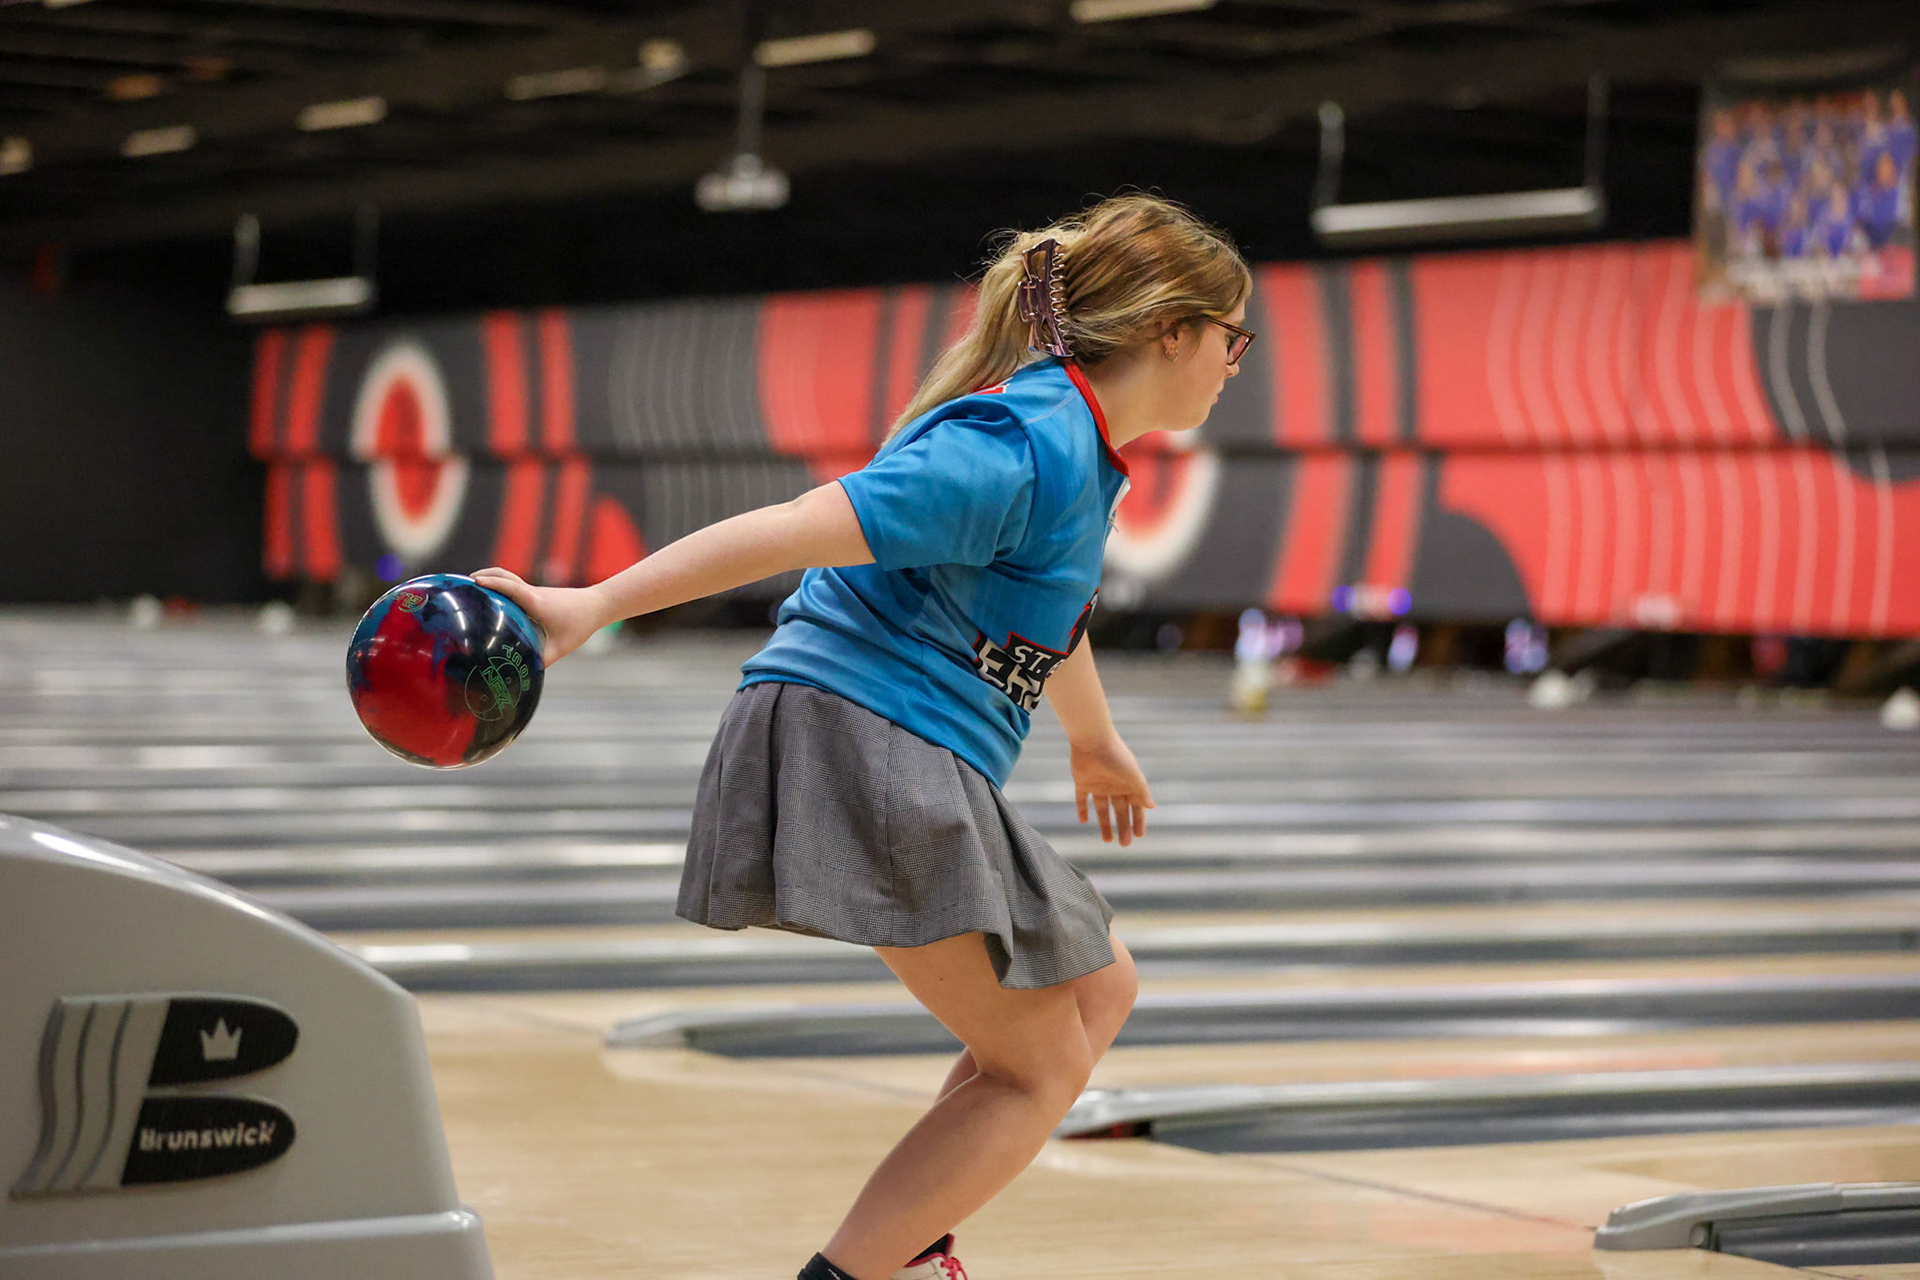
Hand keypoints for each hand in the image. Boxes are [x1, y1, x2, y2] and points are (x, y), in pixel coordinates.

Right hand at [470, 567, 607, 665]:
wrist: (597, 605)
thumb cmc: (580, 624)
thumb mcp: (561, 647)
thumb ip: (542, 661)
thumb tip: (522, 675)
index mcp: (537, 603)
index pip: (512, 588)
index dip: (493, 583)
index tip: (474, 582)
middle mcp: (533, 593)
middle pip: (505, 576)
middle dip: (484, 576)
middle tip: (462, 584)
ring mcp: (535, 591)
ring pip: (509, 578)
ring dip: (491, 579)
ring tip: (471, 590)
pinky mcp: (537, 593)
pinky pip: (514, 586)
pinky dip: (500, 586)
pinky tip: (492, 601)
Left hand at [1068, 733, 1153, 845]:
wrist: (1093, 741)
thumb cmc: (1117, 757)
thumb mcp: (1134, 777)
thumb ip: (1142, 792)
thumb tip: (1152, 807)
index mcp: (1129, 783)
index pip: (1136, 806)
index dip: (1138, 821)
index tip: (1139, 835)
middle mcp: (1115, 785)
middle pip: (1120, 811)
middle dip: (1123, 827)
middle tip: (1125, 844)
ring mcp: (1099, 784)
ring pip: (1103, 809)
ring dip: (1105, 824)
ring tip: (1108, 840)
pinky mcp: (1083, 782)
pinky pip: (1082, 799)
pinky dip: (1082, 810)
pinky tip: (1084, 821)